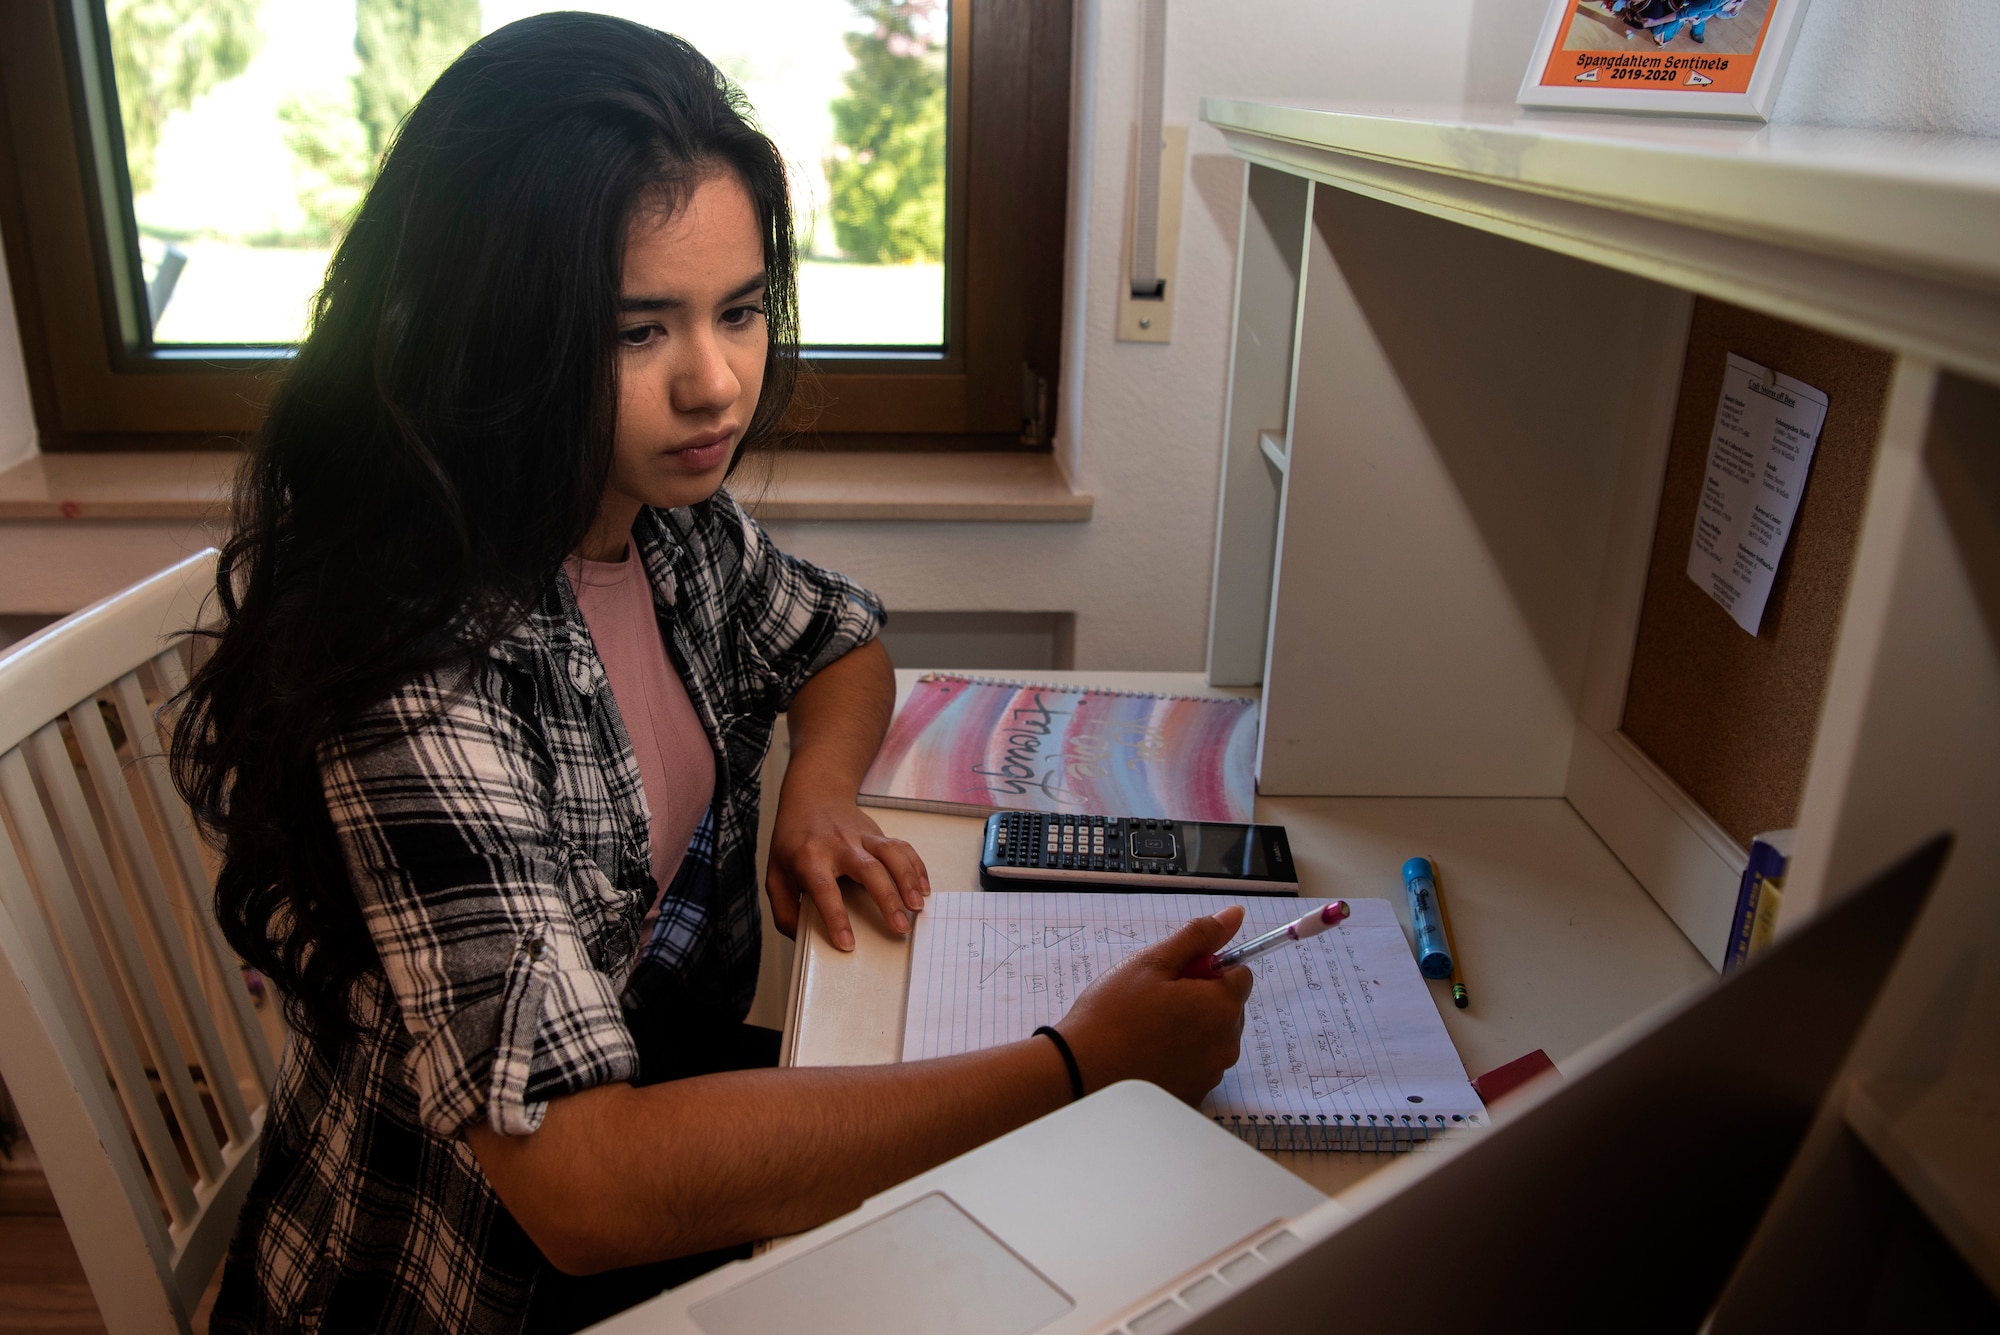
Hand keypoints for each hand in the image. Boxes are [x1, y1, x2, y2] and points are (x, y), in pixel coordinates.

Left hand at [767, 794, 930, 950]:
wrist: (813, 795)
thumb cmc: (794, 840)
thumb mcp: (775, 874)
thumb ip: (785, 910)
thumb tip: (802, 938)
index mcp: (809, 858)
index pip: (824, 889)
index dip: (836, 917)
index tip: (847, 943)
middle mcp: (839, 845)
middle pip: (868, 870)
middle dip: (887, 899)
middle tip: (900, 927)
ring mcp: (862, 837)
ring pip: (890, 854)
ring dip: (907, 880)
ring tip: (917, 907)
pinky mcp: (878, 834)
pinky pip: (902, 848)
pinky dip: (916, 867)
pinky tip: (924, 889)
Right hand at [1051, 907, 1253, 1105]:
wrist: (1081, 1072)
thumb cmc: (1113, 1014)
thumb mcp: (1153, 962)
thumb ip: (1198, 937)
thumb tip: (1235, 915)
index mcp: (1221, 1006)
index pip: (1240, 974)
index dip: (1208, 968)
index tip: (1175, 974)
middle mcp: (1226, 1044)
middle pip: (1228, 1006)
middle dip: (1201, 997)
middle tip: (1155, 999)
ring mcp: (1211, 1074)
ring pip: (1212, 1036)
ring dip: (1191, 1027)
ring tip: (1146, 1027)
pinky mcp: (1194, 1094)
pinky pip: (1198, 1064)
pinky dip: (1180, 1056)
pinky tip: (1147, 1053)